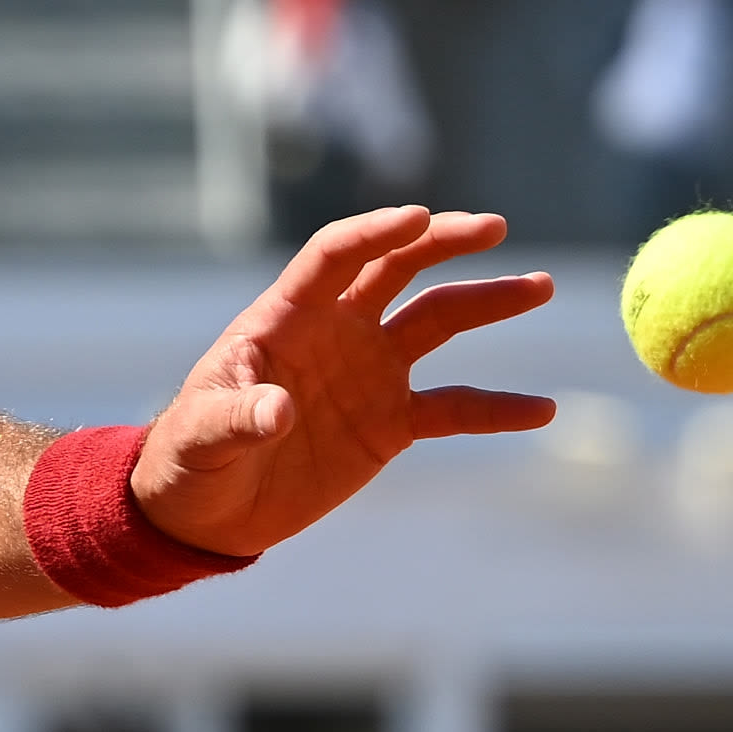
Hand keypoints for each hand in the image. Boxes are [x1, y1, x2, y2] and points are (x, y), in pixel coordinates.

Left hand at [124, 208, 558, 560]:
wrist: (206, 514)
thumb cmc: (189, 460)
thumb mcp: (203, 438)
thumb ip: (238, 419)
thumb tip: (275, 411)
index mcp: (286, 317)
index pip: (335, 256)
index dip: (374, 233)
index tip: (419, 217)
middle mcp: (336, 331)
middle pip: (398, 268)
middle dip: (444, 241)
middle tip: (494, 226)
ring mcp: (369, 373)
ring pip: (437, 321)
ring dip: (488, 302)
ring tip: (540, 286)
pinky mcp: (390, 422)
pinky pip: (454, 408)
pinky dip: (497, 409)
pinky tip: (543, 410)